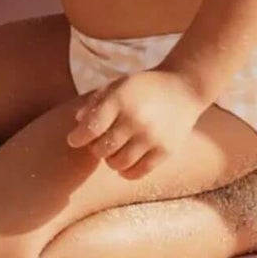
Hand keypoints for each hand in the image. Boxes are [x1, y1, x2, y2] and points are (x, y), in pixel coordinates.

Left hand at [66, 69, 208, 178]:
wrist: (182, 88)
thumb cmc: (144, 87)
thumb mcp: (118, 85)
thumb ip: (96, 101)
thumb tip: (78, 122)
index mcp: (120, 100)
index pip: (91, 128)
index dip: (78, 137)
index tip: (73, 140)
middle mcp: (135, 120)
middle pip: (102, 148)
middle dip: (94, 147)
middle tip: (97, 142)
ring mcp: (151, 138)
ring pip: (118, 164)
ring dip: (110, 160)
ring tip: (112, 151)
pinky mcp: (165, 151)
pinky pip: (138, 172)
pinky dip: (126, 172)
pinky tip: (124, 163)